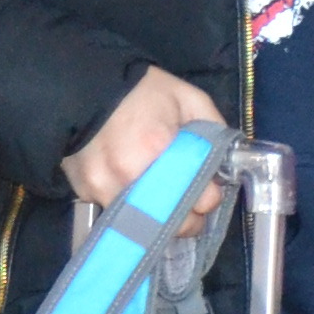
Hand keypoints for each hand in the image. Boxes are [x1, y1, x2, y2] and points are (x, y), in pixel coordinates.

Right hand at [62, 68, 225, 214]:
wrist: (87, 87)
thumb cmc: (143, 91)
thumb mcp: (190, 100)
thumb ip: (215, 134)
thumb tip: (227, 168)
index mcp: (157, 148)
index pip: (201, 201)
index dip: (210, 197)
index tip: (208, 188)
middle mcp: (128, 176)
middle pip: (174, 226)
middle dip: (187, 218)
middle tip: (188, 201)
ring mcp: (104, 188)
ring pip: (146, 226)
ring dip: (158, 217)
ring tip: (160, 194)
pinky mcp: (86, 194)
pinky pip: (120, 214)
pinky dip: (132, 208)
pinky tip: (134, 188)